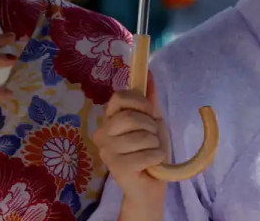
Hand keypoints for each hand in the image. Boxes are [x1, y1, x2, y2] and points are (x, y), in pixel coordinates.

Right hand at [93, 77, 168, 211]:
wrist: (150, 187)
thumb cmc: (149, 152)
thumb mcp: (153, 122)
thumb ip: (149, 99)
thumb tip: (150, 73)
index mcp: (108, 120)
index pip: (119, 97)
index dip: (140, 103)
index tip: (150, 115)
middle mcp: (101, 134)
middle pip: (130, 117)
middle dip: (151, 127)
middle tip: (152, 140)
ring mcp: (107, 152)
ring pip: (142, 136)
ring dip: (156, 145)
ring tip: (151, 154)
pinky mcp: (117, 168)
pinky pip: (147, 154)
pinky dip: (157, 158)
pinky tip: (152, 165)